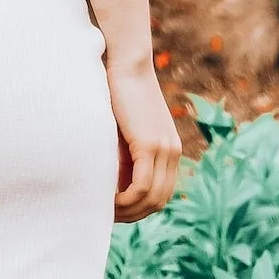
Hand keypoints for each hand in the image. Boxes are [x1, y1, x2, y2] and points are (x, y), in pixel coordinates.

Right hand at [108, 59, 181, 222]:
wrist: (127, 62)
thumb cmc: (120, 91)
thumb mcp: (125, 130)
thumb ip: (126, 155)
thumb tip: (114, 184)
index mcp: (170, 150)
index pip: (162, 194)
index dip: (140, 209)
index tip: (117, 211)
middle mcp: (172, 152)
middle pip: (159, 202)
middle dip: (134, 215)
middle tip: (109, 217)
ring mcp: (163, 148)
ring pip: (151, 198)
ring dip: (128, 211)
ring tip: (105, 211)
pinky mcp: (149, 144)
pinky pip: (142, 186)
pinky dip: (126, 200)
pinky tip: (109, 200)